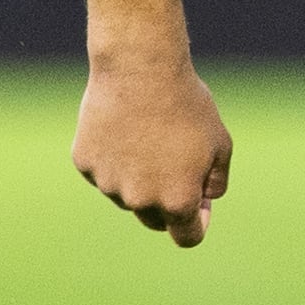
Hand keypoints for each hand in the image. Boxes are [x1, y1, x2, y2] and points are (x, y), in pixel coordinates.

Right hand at [74, 56, 232, 245]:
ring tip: (146, 133)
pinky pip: (103, 170)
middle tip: (173, 166)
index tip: (199, 205)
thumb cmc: (186, 103)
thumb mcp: (219, 143)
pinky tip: (122, 126)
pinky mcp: (85, 163)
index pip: (187, 238)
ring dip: (137, 176)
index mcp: (177, 201)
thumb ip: (215, 181)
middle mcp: (140, 200)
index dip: (197, 224)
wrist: (140, 66)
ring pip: (126, 192)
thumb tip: (203, 200)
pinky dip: (112, 157)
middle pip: (154, 219)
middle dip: (166, 203)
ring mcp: (108, 184)